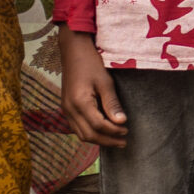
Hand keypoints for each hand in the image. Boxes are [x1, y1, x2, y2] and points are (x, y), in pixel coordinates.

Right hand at [59, 34, 129, 149]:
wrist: (73, 51)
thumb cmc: (90, 63)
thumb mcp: (105, 82)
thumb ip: (112, 103)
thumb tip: (121, 122)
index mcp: (80, 102)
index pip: (98, 126)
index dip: (113, 131)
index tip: (126, 131)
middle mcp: (69, 109)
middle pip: (88, 135)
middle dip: (107, 141)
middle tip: (123, 142)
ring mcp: (66, 109)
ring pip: (81, 134)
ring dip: (98, 140)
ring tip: (115, 140)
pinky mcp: (66, 108)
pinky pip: (77, 127)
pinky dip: (90, 133)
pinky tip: (102, 131)